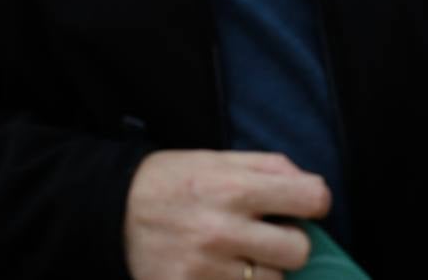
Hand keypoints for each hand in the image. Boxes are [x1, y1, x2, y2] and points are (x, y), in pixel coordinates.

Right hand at [124, 150, 330, 279]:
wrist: (113, 211)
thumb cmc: (175, 180)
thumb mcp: (220, 159)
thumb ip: (271, 167)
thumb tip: (314, 190)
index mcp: (234, 188)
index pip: (312, 198)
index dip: (314, 202)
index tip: (303, 206)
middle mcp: (223, 230)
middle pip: (299, 250)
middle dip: (290, 242)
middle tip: (268, 236)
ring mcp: (205, 268)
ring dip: (264, 271)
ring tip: (239, 255)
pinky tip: (221, 273)